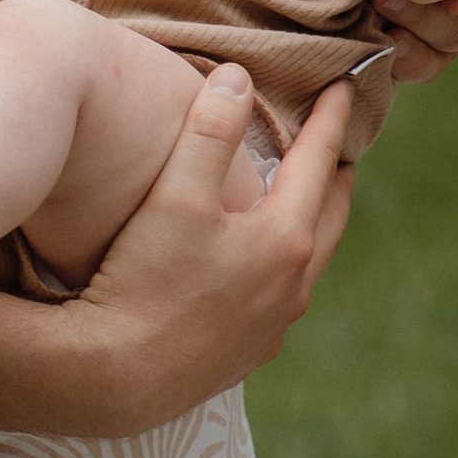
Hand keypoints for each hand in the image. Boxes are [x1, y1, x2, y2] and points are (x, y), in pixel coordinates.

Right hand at [74, 65, 355, 415]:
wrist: (112, 380)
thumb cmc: (141, 282)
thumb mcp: (175, 194)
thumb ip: (209, 130)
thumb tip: (238, 77)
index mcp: (284, 240)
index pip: (319, 163)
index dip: (330, 119)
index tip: (345, 85)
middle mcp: (290, 286)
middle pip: (330, 217)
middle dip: (336, 176)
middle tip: (340, 148)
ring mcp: (271, 327)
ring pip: (306, 263)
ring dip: (310, 225)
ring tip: (303, 202)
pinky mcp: (245, 355)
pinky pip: (278, 300)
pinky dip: (281, 269)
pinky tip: (259, 269)